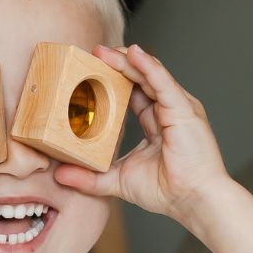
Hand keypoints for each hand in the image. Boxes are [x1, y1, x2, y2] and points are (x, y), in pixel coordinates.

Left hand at [52, 43, 232, 228]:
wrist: (192, 201)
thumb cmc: (167, 192)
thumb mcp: (118, 182)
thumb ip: (90, 178)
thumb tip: (59, 175)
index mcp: (156, 125)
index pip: (134, 96)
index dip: (113, 83)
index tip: (90, 73)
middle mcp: (168, 112)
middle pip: (141, 80)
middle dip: (117, 64)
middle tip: (93, 53)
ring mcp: (177, 108)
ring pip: (150, 75)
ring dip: (128, 61)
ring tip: (105, 51)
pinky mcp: (184, 109)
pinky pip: (163, 82)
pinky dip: (148, 67)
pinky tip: (132, 54)